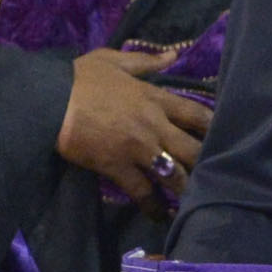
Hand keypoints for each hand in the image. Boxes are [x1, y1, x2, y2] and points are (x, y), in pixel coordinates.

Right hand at [59, 43, 211, 202]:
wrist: (49, 100)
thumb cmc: (79, 78)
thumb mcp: (114, 61)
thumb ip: (146, 62)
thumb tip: (173, 55)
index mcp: (155, 98)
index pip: (197, 114)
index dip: (214, 128)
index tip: (222, 138)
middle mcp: (154, 125)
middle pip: (193, 149)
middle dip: (205, 164)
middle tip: (212, 176)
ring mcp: (138, 149)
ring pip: (175, 175)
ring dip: (185, 189)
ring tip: (193, 201)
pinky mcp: (119, 168)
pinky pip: (144, 193)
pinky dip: (154, 207)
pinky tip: (160, 217)